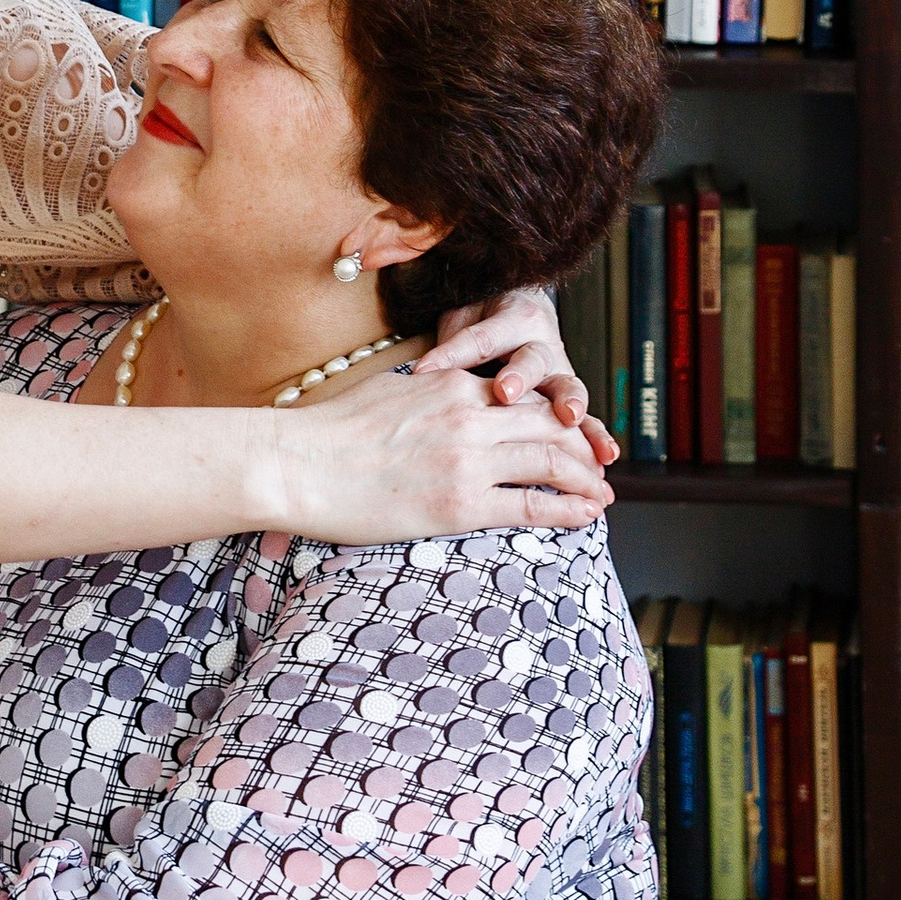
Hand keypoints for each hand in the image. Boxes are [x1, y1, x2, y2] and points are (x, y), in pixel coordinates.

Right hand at [264, 355, 612, 541]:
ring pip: (554, 461)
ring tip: (603, 493)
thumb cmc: (330, 432)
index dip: (559, 415)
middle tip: (601, 464)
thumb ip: (433, 393)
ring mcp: (468, 459)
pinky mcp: (460, 503)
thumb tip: (449, 397)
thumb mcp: (392, 392)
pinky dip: (569, 510)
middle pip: (552, 424)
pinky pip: (533, 505)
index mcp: (453, 384)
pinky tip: (587, 515)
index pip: (526, 396)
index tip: (573, 432)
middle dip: (585, 446)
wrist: (297, 463)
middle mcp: (470, 414)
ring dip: (587, 478)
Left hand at [412, 284, 618, 468]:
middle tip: (505, 391)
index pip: (481, 336)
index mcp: (512, 317)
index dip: (454, 352)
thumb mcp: (462, 321)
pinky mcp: (569, 400)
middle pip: (531, 358)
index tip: (427, 369)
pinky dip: (596, 435)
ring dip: (568, 402)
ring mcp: (559, 372)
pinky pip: (587, 418)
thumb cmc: (483, 323)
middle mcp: (541, 344)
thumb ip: (450, 348)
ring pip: (567, 385)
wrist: (516, 314)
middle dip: (520, 375)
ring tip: (569, 417)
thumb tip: (424, 374)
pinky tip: (605, 454)